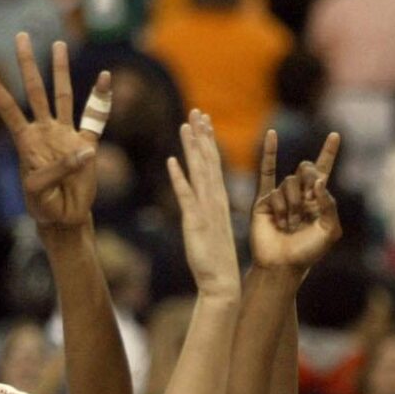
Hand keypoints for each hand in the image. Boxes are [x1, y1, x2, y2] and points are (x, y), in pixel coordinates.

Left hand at [0, 34, 110, 229]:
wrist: (64, 218)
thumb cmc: (44, 206)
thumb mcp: (40, 191)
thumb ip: (59, 170)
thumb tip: (85, 149)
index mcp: (25, 141)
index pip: (7, 107)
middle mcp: (44, 131)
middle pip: (34, 90)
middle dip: (27, 64)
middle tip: (21, 36)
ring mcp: (65, 135)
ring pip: (63, 96)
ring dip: (60, 70)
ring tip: (58, 45)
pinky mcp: (86, 145)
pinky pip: (95, 117)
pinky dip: (101, 97)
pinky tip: (104, 77)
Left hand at [168, 110, 241, 301]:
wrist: (222, 282)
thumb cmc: (216, 259)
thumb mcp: (211, 228)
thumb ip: (205, 210)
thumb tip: (197, 199)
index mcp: (219, 200)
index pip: (214, 164)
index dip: (208, 141)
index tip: (204, 120)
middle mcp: (215, 200)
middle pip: (209, 161)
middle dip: (202, 135)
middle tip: (197, 111)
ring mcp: (206, 209)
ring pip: (200, 171)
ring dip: (192, 147)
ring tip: (186, 125)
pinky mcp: (195, 222)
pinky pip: (186, 195)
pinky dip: (179, 177)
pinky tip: (172, 160)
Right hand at [250, 131, 341, 270]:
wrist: (281, 265)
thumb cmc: (307, 253)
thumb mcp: (330, 230)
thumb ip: (329, 204)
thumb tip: (318, 180)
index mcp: (317, 201)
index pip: (323, 172)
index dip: (329, 153)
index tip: (335, 135)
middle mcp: (299, 195)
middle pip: (305, 171)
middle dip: (307, 184)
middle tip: (305, 208)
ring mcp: (281, 197)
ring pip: (288, 183)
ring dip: (291, 206)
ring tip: (288, 226)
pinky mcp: (264, 200)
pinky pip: (267, 173)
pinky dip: (269, 152)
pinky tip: (272, 134)